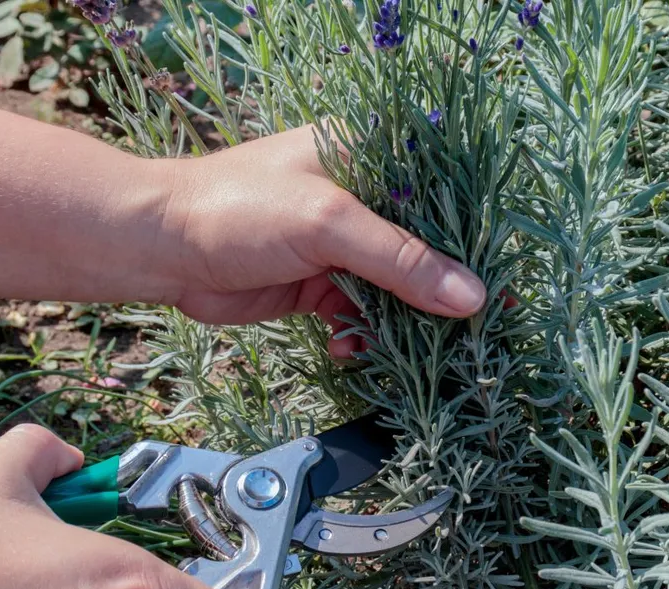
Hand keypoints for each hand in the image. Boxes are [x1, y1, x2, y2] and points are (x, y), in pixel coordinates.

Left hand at [0, 70, 487, 353]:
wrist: (160, 247)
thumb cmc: (238, 208)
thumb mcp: (328, 224)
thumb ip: (401, 260)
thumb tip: (471, 298)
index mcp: (368, 156)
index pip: (443, 193)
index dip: (477, 235)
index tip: (507, 280)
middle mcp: (360, 197)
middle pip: (424, 247)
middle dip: (443, 290)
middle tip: (477, 331)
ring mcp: (340, 244)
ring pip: (395, 288)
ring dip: (404, 322)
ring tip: (420, 352)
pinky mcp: (319, 283)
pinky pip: (361, 314)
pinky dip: (365, 335)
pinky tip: (355, 350)